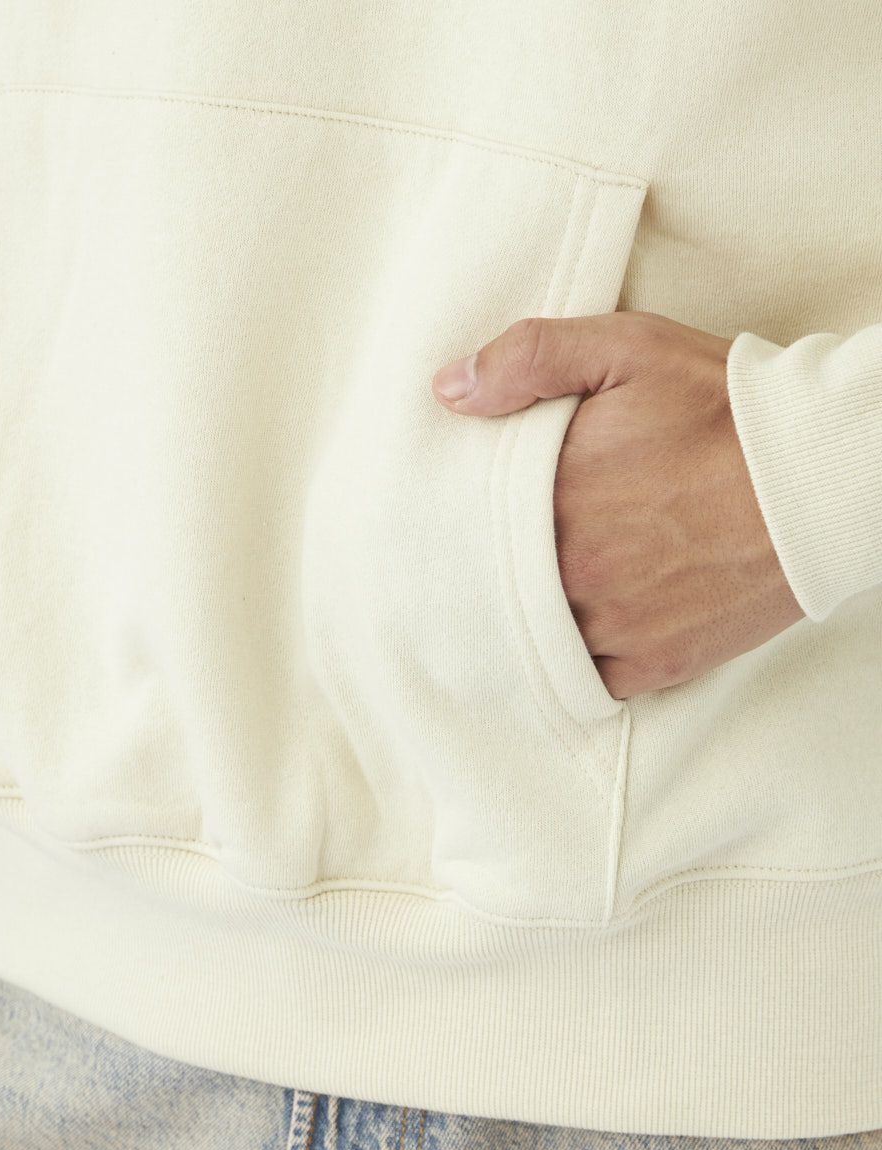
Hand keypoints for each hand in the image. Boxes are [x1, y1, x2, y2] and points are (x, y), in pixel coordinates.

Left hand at [431, 311, 804, 699]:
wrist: (824, 475)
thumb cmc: (724, 408)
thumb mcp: (626, 348)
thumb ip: (529, 359)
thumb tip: (447, 389)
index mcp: (553, 498)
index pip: (474, 522)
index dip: (468, 518)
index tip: (468, 511)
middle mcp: (574, 573)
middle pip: (501, 585)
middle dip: (496, 570)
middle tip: (505, 551)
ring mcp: (614, 625)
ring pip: (539, 637)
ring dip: (535, 617)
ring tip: (542, 590)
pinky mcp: (657, 662)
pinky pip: (591, 678)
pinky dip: (582, 659)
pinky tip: (586, 629)